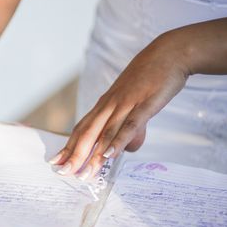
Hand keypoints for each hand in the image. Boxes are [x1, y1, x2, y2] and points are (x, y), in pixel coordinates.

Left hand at [50, 32, 190, 178]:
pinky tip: (109, 155)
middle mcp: (110, 105)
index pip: (82, 129)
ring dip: (92, 154)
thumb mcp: (135, 107)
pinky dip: (117, 141)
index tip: (56, 163)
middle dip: (74, 155)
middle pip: (87, 133)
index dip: (69, 146)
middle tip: (62, 173)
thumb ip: (129, 129)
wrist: (169, 54)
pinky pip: (128, 126)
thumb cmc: (151, 79)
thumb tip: (125, 149)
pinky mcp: (143, 104)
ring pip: (104, 133)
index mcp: (105, 105)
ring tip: (83, 173)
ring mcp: (125, 104)